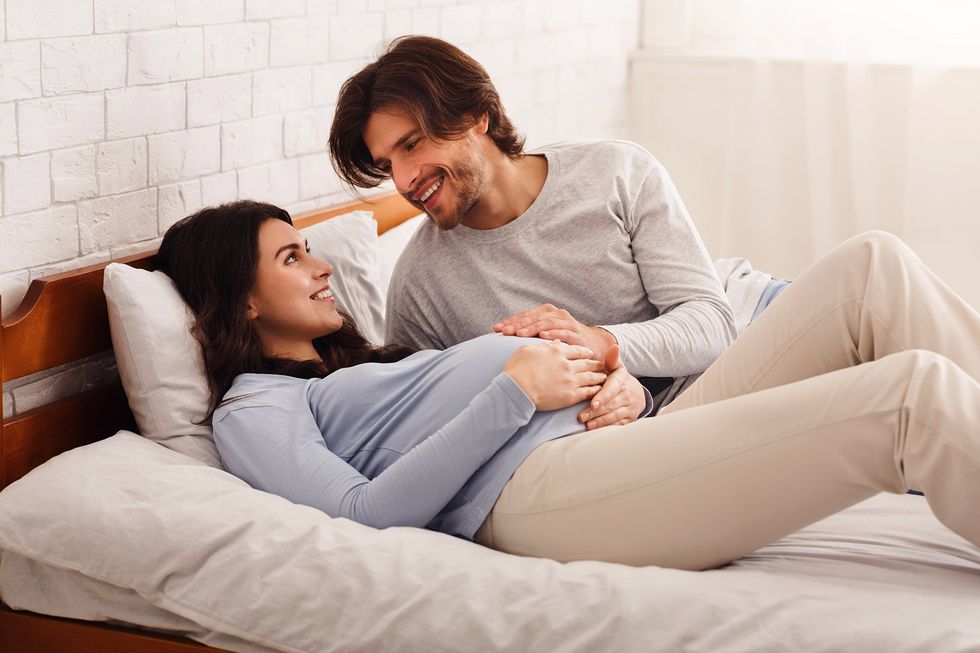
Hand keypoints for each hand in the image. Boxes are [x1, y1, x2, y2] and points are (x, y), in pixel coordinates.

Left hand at [492, 304, 616, 360]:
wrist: (594, 346)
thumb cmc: (564, 341)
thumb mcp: (545, 334)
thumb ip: (528, 332)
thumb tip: (501, 334)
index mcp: (547, 313)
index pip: (525, 315)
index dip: (511, 321)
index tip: (496, 328)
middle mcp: (557, 315)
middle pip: (534, 317)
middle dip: (518, 324)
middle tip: (504, 331)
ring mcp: (568, 324)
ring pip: (548, 323)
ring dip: (533, 328)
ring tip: (520, 333)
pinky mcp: (578, 336)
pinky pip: (565, 333)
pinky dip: (554, 334)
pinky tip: (543, 336)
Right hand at [503, 342, 605, 410]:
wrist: (516, 389)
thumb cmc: (517, 369)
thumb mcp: (528, 350)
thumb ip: (544, 346)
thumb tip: (556, 341)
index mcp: (557, 351)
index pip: (576, 350)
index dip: (584, 352)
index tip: (589, 353)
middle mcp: (567, 364)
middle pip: (587, 363)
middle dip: (596, 364)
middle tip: (603, 365)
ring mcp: (570, 380)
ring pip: (590, 377)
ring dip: (599, 376)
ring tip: (604, 377)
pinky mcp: (570, 396)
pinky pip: (588, 392)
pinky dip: (595, 390)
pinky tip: (599, 390)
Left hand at [578, 346, 645, 429]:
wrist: (636, 393)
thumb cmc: (618, 379)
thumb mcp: (616, 368)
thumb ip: (611, 359)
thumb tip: (614, 347)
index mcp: (622, 380)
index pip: (612, 389)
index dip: (602, 397)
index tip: (592, 403)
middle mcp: (628, 394)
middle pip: (610, 404)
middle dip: (595, 411)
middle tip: (580, 417)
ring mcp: (630, 407)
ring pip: (613, 415)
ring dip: (599, 421)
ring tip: (585, 424)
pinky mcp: (630, 418)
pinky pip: (618, 424)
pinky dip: (606, 427)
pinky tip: (594, 429)